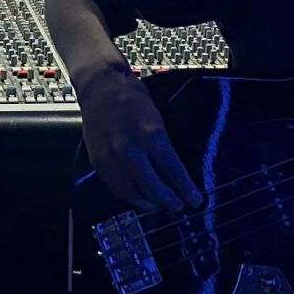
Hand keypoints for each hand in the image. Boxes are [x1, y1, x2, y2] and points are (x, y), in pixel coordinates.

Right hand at [77, 65, 201, 212]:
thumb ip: (164, 147)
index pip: (173, 171)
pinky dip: (130, 196)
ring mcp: (111, 159)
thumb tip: (176, 173)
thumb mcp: (157, 119)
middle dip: (169, 202)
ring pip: (133, 194)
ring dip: (149, 204)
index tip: (195, 201)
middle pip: (153, 188)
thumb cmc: (133, 98)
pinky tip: (140, 196)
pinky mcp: (98, 163)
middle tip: (179, 206)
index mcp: (151, 136)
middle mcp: (130, 151)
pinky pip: (116, 188)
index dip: (186, 190)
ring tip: (160, 205)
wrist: (101, 86)